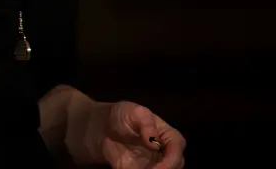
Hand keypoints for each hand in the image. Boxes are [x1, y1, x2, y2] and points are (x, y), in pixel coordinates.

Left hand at [68, 100, 185, 168]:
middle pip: (175, 165)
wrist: (97, 129)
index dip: (172, 160)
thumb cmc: (119, 115)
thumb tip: (155, 143)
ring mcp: (151, 164)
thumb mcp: (131, 111)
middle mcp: (162, 152)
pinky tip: (123, 168)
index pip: (177, 147)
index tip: (158, 168)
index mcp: (166, 134)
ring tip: (133, 168)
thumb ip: (145, 123)